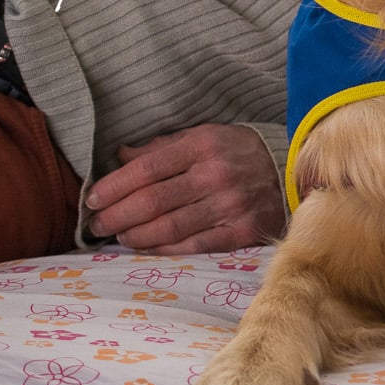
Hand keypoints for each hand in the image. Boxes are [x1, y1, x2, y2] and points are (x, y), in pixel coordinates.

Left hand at [86, 123, 286, 253]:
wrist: (292, 170)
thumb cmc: (239, 151)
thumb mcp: (204, 136)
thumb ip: (163, 146)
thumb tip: (120, 155)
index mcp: (203, 146)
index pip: (146, 169)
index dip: (113, 186)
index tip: (92, 199)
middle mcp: (216, 176)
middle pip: (151, 201)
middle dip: (116, 215)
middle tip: (97, 224)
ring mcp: (231, 206)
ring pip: (168, 227)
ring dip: (134, 235)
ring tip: (118, 235)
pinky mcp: (243, 232)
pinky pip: (193, 245)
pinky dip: (163, 248)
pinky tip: (146, 246)